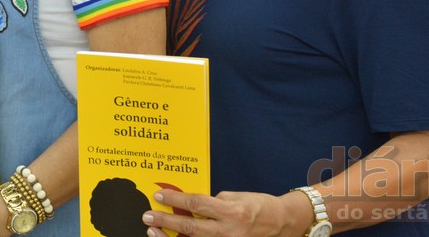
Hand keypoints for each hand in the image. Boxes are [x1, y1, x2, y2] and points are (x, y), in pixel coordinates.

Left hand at [143, 188, 303, 236]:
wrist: (282, 223)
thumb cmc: (259, 206)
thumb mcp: (235, 197)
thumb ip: (213, 202)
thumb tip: (190, 206)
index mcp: (230, 211)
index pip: (196, 204)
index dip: (175, 200)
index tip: (159, 196)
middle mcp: (228, 231)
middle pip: (190, 228)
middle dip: (165, 222)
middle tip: (147, 217)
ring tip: (154, 232)